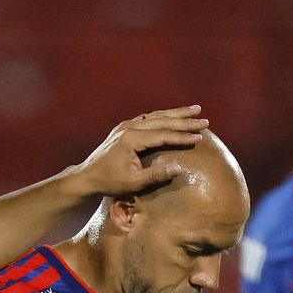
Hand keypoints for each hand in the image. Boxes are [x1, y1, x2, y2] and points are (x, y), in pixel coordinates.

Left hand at [69, 105, 208, 195]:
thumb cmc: (110, 182)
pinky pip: (147, 118)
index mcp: (131, 139)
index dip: (182, 136)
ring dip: (175, 113)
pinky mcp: (123, 128)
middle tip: (205, 120)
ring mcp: (125, 126)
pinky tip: (172, 116)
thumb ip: (156, 175)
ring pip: (155, 116)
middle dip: (184, 120)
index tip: (200, 137)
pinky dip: (162, 116)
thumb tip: (179, 168)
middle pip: (162, 120)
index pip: (163, 135)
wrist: (87, 177)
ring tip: (194, 110)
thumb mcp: (133, 183)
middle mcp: (128, 128)